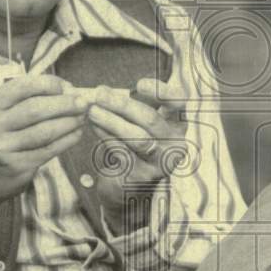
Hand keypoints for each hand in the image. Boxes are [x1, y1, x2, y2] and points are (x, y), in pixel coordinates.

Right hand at [0, 75, 86, 217]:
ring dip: (69, 122)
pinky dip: (67, 140)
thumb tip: (63, 89)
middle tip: (83, 102)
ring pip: (45, 131)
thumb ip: (19, 100)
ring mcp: (3, 148)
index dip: (50, 84)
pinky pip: (48, 150)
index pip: (23, 86)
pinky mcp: (16, 166)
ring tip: (82, 118)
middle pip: (36, 108)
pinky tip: (76, 134)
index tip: (67, 86)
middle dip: (65, 103)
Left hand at [87, 77, 187, 229]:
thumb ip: (133, 106)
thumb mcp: (140, 124)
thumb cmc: (134, 146)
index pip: (178, 103)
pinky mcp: (142, 176)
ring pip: (135, 136)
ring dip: (110, 120)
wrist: (129, 186)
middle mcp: (175, 144)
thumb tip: (105, 91)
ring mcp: (160, 162)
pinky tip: (93, 125)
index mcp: (178, 125)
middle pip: (151, 119)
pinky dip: (105, 135)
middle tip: (100, 93)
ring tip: (92, 110)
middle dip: (123, 104)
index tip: (139, 83)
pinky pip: (121, 150)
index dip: (161, 92)